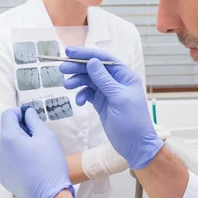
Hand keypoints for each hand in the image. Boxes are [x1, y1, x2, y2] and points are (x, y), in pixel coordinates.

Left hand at [0, 107, 74, 197]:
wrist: (48, 195)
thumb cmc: (49, 164)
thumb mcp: (46, 136)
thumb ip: (34, 120)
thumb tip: (28, 112)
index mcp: (8, 137)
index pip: (8, 114)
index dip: (19, 112)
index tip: (30, 116)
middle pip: (6, 130)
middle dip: (19, 128)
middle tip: (37, 135)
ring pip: (6, 145)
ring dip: (17, 143)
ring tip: (34, 151)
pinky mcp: (2, 176)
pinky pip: (7, 159)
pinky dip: (15, 157)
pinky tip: (29, 164)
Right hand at [60, 47, 162, 169]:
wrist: (135, 145)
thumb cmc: (132, 121)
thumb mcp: (118, 98)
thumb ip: (104, 80)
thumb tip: (91, 62)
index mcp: (124, 75)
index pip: (103, 59)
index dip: (86, 54)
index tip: (69, 52)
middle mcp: (115, 81)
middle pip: (93, 68)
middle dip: (77, 67)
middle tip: (62, 68)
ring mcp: (107, 91)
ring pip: (88, 80)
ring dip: (77, 81)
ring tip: (67, 85)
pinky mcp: (101, 102)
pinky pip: (87, 93)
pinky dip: (81, 95)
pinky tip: (79, 102)